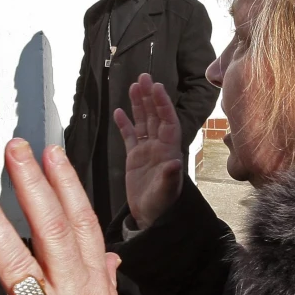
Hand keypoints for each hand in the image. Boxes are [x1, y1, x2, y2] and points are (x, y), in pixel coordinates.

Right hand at [114, 73, 183, 229]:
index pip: (167, 121)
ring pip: (142, 122)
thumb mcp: (167, 192)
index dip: (163, 104)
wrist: (151, 218)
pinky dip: (124, 124)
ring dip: (138, 104)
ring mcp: (146, 151)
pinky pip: (129, 136)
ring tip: (134, 85)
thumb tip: (175, 163)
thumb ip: (170, 177)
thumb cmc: (162, 206)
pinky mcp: (134, 158)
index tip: (157, 87)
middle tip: (144, 76)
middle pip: (154, 116)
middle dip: (150, 97)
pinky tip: (119, 111)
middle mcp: (159, 146)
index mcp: (169, 150)